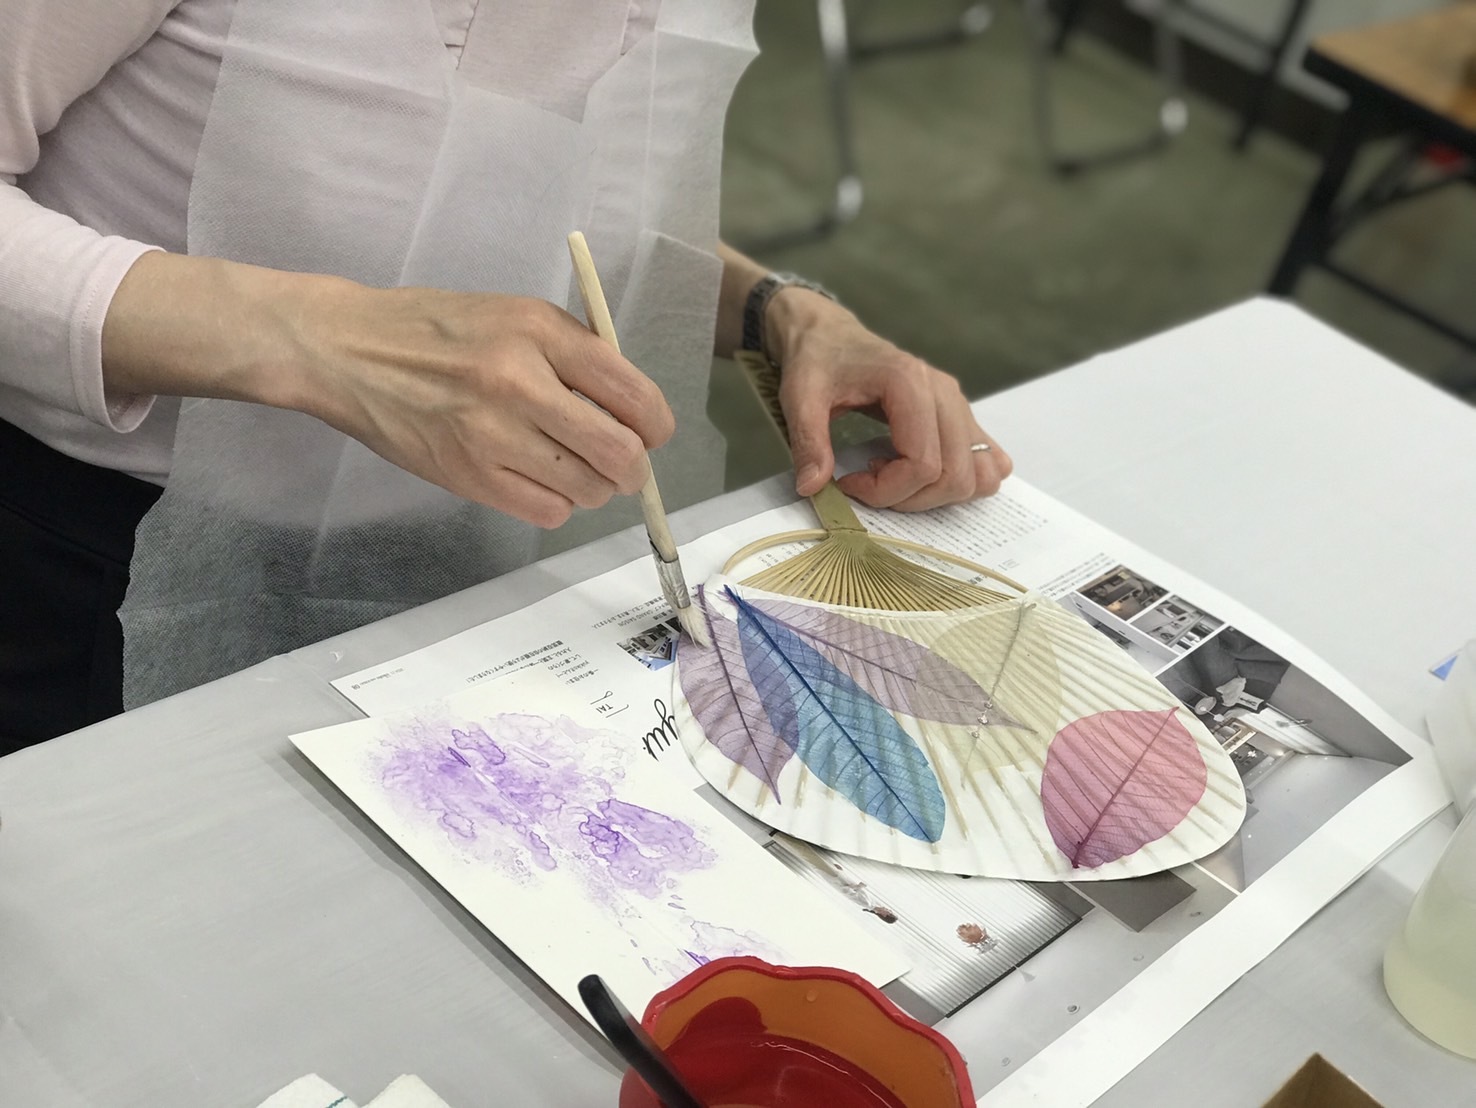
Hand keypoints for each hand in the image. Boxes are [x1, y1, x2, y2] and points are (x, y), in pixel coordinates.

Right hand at [303, 284, 671, 527]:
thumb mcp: (515, 315)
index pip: (633, 394)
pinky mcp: (469, 477)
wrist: (350, 352)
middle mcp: (520, 383)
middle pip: (619, 452)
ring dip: (595, 487)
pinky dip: (558, 504)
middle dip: (634, 467)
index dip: (656, 424)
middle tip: (624, 464)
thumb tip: (633, 409)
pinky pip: (547, 511)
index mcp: (539, 333)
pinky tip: (539, 481)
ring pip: (588, 489)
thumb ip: (576, 354)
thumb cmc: (439, 330)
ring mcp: (492, 435)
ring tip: (573, 468)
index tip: (652, 432)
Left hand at [766, 289, 1011, 510]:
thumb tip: (812, 487)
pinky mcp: (961, 416)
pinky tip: (921, 474)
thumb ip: (808, 443)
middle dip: (911, 499)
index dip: (885, 490)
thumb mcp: (799, 397)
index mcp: (909, 384)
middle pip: (956, 475)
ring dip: (938, 494)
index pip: (923, 464)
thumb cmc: (818, 361)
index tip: (848, 483)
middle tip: (870, 484)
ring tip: (896, 478)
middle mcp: (944, 393)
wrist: (830, 335)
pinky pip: (989, 460)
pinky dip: (962, 480)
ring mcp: (959, 404)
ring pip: (979, 474)